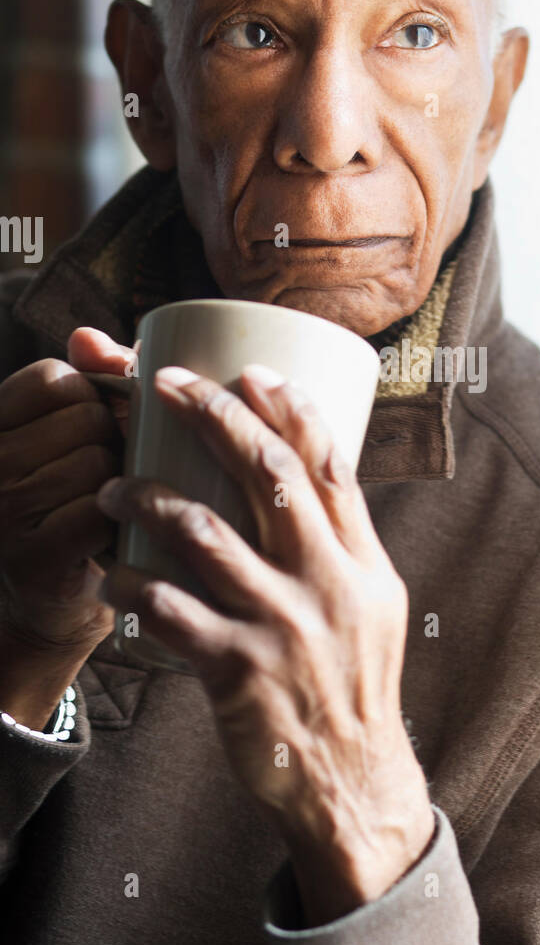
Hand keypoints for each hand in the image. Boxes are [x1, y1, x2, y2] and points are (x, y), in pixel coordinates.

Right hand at [0, 326, 135, 655]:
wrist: (45, 607)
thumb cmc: (70, 505)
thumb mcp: (68, 436)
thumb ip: (86, 379)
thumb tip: (89, 336)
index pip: (56, 378)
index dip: (95, 398)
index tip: (100, 429)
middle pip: (85, 418)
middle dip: (115, 441)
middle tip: (112, 474)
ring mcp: (2, 509)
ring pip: (96, 462)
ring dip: (122, 482)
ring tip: (113, 505)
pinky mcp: (33, 555)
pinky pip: (99, 510)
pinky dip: (120, 521)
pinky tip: (114, 534)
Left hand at [97, 364, 434, 922]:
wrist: (351, 782)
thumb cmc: (352, 687)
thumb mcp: (371, 610)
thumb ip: (341, 551)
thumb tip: (304, 486)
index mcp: (363, 564)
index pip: (331, 469)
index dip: (292, 411)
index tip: (253, 372)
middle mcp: (328, 585)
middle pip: (270, 477)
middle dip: (214, 417)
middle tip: (165, 384)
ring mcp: (284, 627)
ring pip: (206, 533)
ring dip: (149, 498)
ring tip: (112, 488)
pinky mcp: (238, 671)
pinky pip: (170, 612)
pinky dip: (133, 588)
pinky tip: (110, 578)